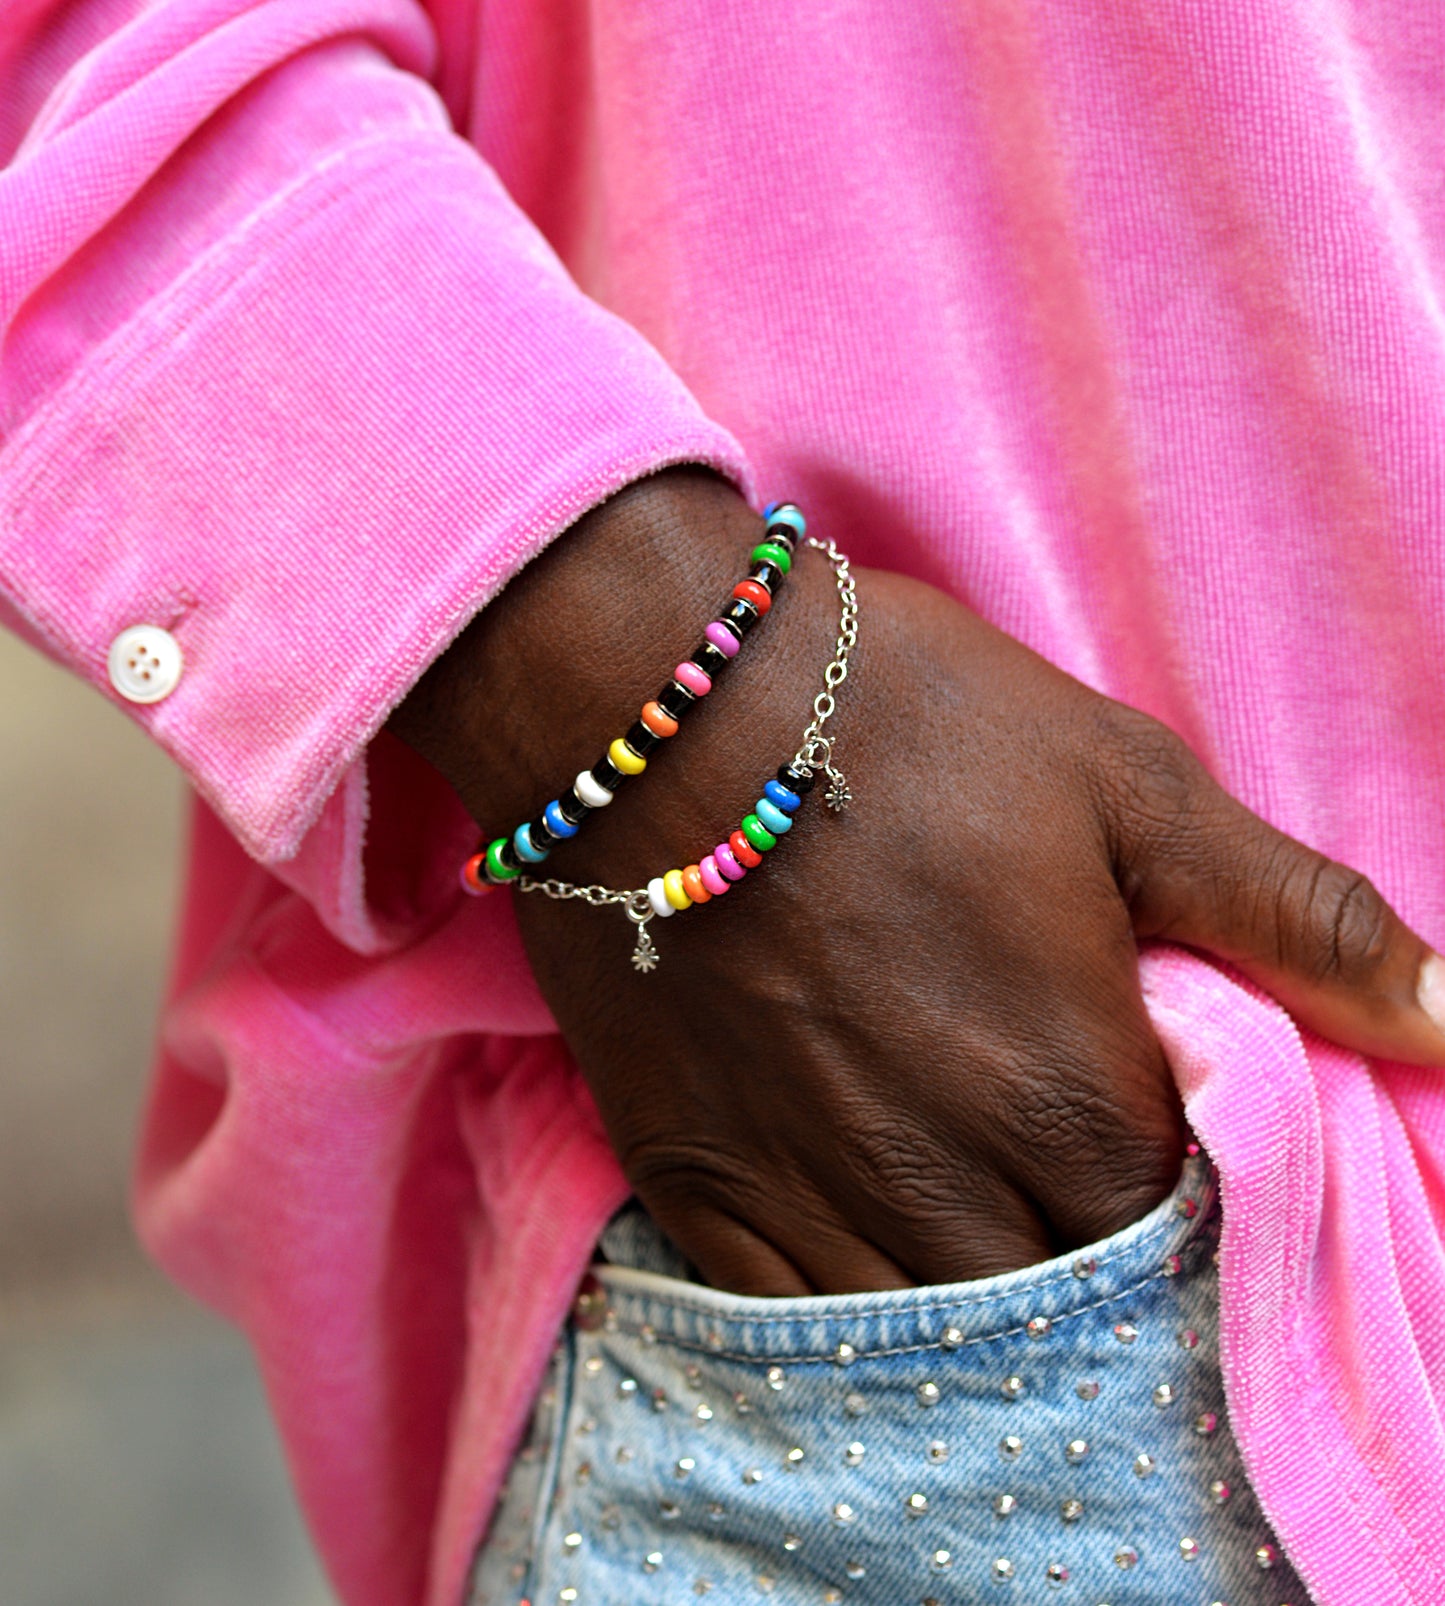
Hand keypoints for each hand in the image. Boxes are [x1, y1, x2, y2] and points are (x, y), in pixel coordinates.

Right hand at [392, 469, 1444, 1292]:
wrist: (651, 701)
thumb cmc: (901, 722)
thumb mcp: (1122, 783)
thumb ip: (1293, 917)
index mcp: (1070, 1094)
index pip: (1181, 1238)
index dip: (1183, 1200)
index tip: (1148, 1137)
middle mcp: (944, 1180)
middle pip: (1057, 1300)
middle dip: (1082, 1253)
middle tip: (1057, 1170)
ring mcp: (809, 1195)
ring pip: (930, 1334)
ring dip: (971, 1298)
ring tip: (972, 1220)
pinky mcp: (699, 1181)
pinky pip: (792, 1317)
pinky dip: (845, 1308)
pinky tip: (866, 1250)